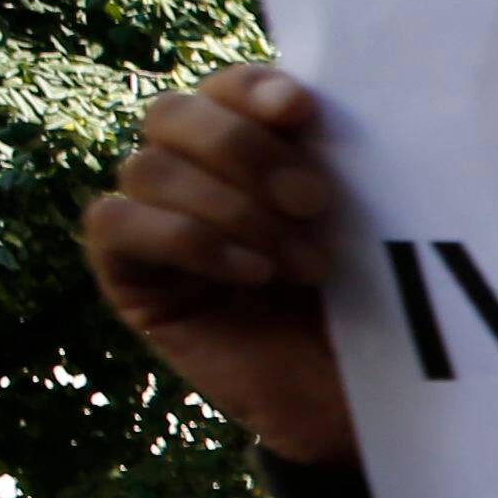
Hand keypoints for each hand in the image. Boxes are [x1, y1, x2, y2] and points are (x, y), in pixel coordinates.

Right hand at [85, 67, 360, 464]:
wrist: (362, 410)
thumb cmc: (379, 316)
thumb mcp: (381, 233)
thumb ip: (353, 166)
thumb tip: (344, 102)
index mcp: (253, 146)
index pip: (228, 87)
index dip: (253, 87)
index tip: (301, 110)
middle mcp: (195, 174)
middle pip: (174, 114)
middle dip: (244, 150)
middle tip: (315, 201)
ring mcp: (156, 222)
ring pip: (149, 168)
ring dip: (232, 210)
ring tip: (304, 265)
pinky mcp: (132, 275)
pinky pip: (116, 224)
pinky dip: (184, 238)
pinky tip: (249, 273)